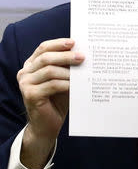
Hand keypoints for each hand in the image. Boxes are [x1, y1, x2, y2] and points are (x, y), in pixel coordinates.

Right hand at [16, 38, 83, 168]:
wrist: (47, 125)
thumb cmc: (57, 100)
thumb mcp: (62, 79)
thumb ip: (66, 67)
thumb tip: (81, 53)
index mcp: (31, 65)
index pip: (43, 48)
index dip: (58, 44)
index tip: (73, 42)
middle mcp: (25, 72)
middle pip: (46, 57)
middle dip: (66, 56)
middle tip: (82, 57)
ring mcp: (25, 84)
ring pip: (49, 70)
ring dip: (68, 71)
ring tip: (82, 72)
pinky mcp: (30, 95)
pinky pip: (51, 85)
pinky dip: (65, 84)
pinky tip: (75, 85)